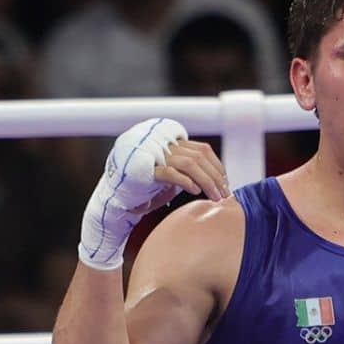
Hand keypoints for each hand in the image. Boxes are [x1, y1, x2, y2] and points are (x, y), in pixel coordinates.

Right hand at [79, 118, 228, 269]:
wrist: (117, 199)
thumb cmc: (147, 191)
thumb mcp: (172, 179)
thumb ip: (189, 173)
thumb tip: (217, 181)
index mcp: (171, 144)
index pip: (202, 149)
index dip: (217, 166)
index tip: (226, 183)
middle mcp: (163, 146)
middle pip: (199, 156)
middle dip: (216, 176)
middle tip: (225, 194)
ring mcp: (154, 156)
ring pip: (190, 163)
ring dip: (207, 181)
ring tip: (215, 197)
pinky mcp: (145, 170)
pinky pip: (171, 172)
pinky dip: (186, 181)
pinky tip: (195, 191)